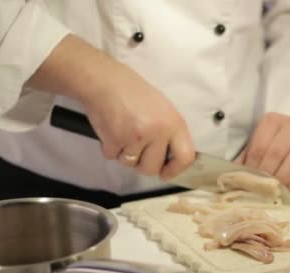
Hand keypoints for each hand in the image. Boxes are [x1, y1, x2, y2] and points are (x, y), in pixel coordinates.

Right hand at [81, 62, 194, 179]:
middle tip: (136, 150)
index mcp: (174, 123)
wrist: (105, 80)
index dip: (175, 170)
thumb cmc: (133, 92)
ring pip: (130, 163)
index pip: (185, 157)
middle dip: (142, 164)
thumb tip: (172, 157)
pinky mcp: (115, 140)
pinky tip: (111, 129)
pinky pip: (112, 156)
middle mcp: (158, 132)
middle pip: (152, 168)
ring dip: (124, 153)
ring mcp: (136, 137)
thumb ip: (169, 132)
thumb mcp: (163, 108)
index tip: (166, 174)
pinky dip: (109, 147)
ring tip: (122, 132)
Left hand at [235, 112, 289, 190]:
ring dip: (279, 180)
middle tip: (257, 188)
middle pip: (276, 153)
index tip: (246, 179)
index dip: (252, 165)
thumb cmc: (275, 143)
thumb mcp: (260, 143)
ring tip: (269, 191)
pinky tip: (282, 191)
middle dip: (265, 174)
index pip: (260, 146)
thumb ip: (248, 157)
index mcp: (272, 121)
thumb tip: (233, 176)